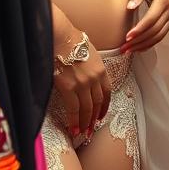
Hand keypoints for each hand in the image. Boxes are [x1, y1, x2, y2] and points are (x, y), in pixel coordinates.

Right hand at [52, 23, 109, 139]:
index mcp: (101, 69)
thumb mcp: (89, 51)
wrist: (61, 37)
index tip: (101, 115)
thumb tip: (86, 72)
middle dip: (94, 118)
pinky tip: (73, 128)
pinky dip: (74, 120)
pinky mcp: (69, 87)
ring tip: (82, 133)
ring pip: (87, 108)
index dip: (105, 106)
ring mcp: (83, 83)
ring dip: (85, 122)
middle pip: (98, 103)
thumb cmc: (71, 40)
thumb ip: (91, 65)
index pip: (107, 92)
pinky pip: (74, 108)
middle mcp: (95, 78)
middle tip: (91, 130)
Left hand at [123, 0, 168, 53]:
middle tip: (124, 47)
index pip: (151, 19)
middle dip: (139, 41)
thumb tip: (129, 7)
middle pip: (155, 31)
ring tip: (129, 50)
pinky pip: (161, 34)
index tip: (127, 37)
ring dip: (144, 45)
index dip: (139, 29)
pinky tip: (139, 47)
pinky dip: (150, 43)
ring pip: (159, 35)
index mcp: (164, 0)